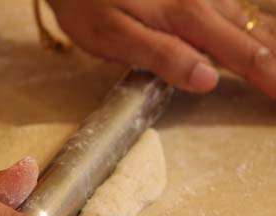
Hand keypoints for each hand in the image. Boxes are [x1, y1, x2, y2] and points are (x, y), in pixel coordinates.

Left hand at [47, 0, 275, 98]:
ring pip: (250, 19)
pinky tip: (263, 35)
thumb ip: (162, 56)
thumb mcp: (114, 37)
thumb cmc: (86, 3)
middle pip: (257, 35)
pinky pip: (235, 7)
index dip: (272, 79)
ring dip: (273, 45)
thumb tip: (208, 79)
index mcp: (187, 17)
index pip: (244, 55)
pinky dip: (256, 26)